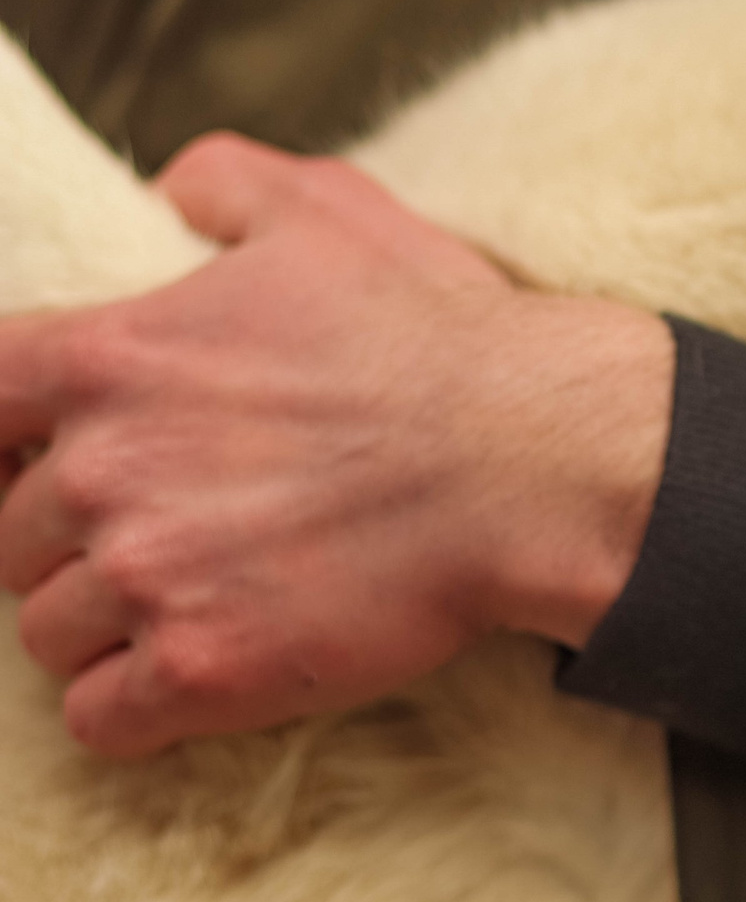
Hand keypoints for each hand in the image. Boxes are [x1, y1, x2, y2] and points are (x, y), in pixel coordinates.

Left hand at [0, 133, 671, 757]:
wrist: (536, 461)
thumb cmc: (440, 336)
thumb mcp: (330, 213)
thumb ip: (223, 184)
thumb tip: (169, 188)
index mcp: (108, 359)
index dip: (4, 438)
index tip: (42, 455)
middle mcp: (102, 473)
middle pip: (6, 534)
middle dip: (70, 537)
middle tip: (162, 530)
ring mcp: (148, 579)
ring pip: (45, 629)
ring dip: (102, 622)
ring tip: (187, 602)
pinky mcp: (203, 670)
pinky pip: (100, 717)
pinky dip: (132, 705)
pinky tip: (190, 673)